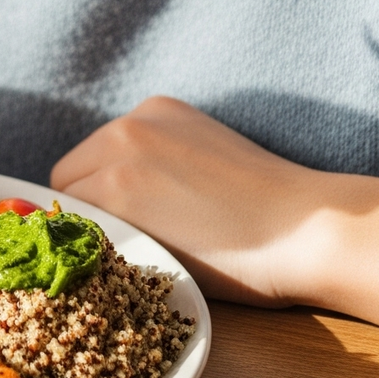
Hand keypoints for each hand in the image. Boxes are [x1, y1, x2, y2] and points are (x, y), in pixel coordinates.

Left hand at [51, 96, 378, 377]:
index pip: (95, 157)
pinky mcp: (116, 197)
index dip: (106, 197)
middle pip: (74, 177)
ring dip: (95, 234)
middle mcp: (127, 125)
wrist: (305, 228)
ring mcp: (116, 158)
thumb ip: (160, 166)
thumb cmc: (270, 213)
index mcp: (153, 111)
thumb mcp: (206, 160)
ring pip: (73, 205)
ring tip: (142, 260)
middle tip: (133, 249)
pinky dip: (97, 251)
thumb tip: (122, 201)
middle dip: (94, 213)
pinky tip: (135, 267)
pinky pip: (80, 230)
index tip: (132, 226)